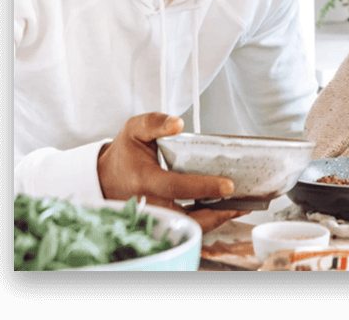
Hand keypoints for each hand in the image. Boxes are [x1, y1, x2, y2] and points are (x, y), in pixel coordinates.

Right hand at [97, 112, 246, 232]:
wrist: (105, 177)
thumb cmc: (125, 153)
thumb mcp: (135, 130)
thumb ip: (154, 122)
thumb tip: (177, 123)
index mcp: (144, 179)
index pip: (175, 187)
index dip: (202, 188)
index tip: (227, 185)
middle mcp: (149, 202)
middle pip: (185, 216)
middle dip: (215, 213)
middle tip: (243, 202)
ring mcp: (154, 214)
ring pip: (186, 225)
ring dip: (215, 219)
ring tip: (241, 206)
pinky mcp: (160, 220)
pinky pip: (185, 225)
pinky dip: (206, 221)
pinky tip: (225, 210)